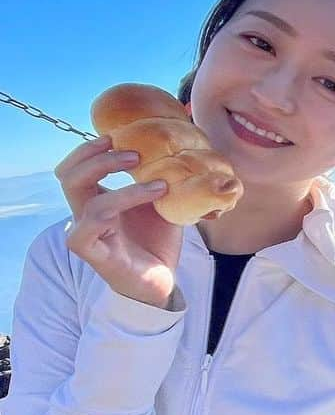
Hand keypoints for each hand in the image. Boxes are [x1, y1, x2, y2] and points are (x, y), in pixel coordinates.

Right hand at [55, 135, 183, 308]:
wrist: (162, 279)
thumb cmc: (157, 239)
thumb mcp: (163, 201)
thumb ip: (162, 176)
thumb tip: (186, 146)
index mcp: (98, 199)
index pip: (75, 168)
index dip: (88, 149)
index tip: (116, 135)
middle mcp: (87, 214)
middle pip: (68, 176)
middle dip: (95, 157)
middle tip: (133, 152)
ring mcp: (87, 233)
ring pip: (85, 199)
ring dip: (123, 185)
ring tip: (159, 182)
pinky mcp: (94, 253)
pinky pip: (90, 226)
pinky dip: (122, 203)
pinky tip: (153, 197)